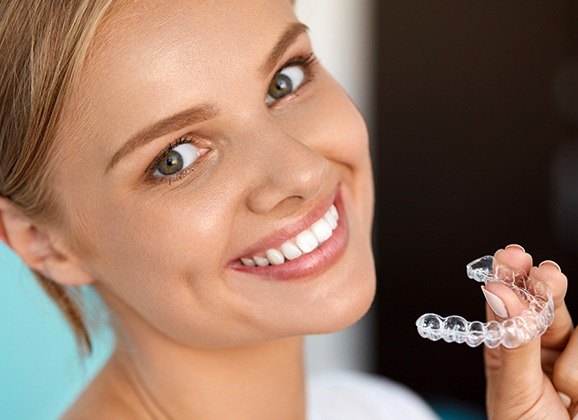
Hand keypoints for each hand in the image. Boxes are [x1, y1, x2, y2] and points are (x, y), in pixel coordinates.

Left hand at [484, 245, 577, 418]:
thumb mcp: (516, 389)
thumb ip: (515, 342)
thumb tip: (499, 292)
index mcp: (507, 348)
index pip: (505, 302)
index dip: (508, 275)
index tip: (512, 255)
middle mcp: (538, 347)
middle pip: (545, 304)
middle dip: (546, 288)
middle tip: (545, 274)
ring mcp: (570, 358)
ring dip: (574, 368)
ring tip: (566, 400)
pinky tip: (577, 401)